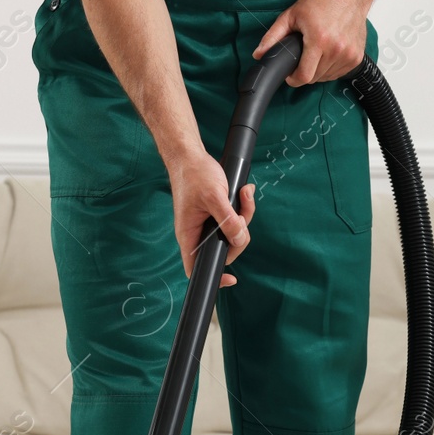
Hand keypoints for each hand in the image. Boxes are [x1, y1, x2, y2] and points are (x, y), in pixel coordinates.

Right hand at [167, 148, 255, 287]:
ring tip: (244, 194)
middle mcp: (198, 234)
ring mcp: (208, 225)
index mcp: (189, 235)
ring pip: (233, 233)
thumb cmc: (194, 174)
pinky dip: (243, 207)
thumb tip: (239, 239)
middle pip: (225, 250)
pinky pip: (235, 220)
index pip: (196, 268)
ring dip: (244, 216)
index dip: (214, 277)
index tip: (231, 279)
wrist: (190, 155)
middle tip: (242, 215)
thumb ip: (228, 220)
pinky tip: (244, 192)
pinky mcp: (217, 215)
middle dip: (240, 235)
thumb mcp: (214, 197)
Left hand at [253, 0, 377, 85]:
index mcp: (319, 40)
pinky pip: (339, 73)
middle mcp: (336, 49)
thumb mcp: (291, 15)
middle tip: (304, 55)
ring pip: (326, 77)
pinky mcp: (356, 57)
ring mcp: (348, 55)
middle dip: (306, 71)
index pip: (304, 76)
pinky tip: (329, 52)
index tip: (291, 75)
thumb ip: (273, 36)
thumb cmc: (322, 0)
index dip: (294, 79)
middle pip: (315, 78)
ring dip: (319, 70)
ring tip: (318, 51)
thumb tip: (259, 54)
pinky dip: (331, 68)